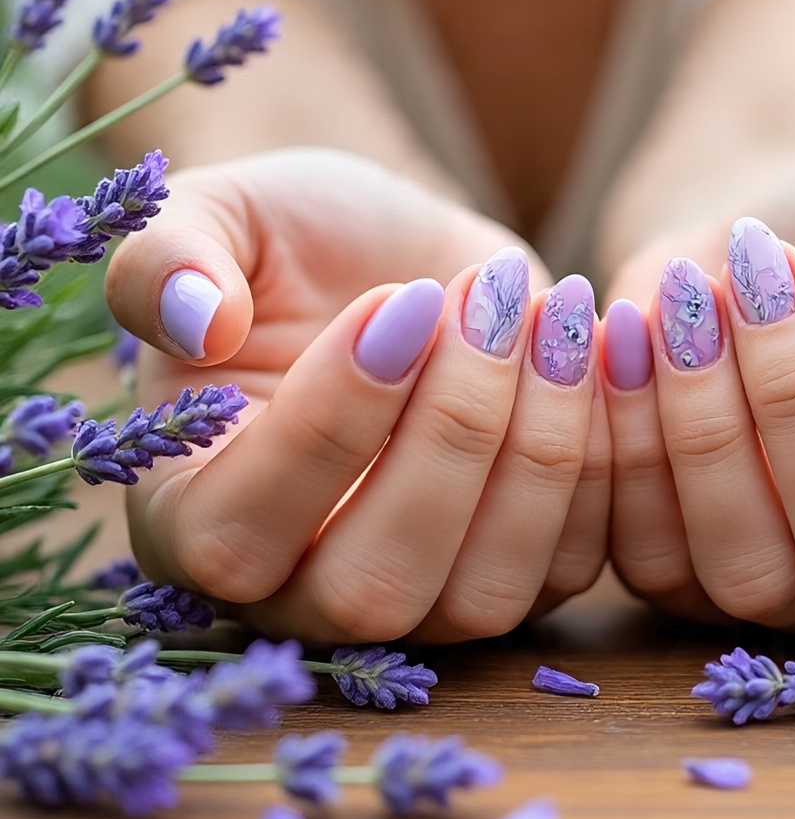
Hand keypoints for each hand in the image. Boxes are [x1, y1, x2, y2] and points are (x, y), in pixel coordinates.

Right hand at [105, 147, 609, 642]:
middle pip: (373, 587)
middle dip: (449, 433)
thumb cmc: (301, 245)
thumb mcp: (225, 217)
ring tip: (544, 310)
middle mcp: (300, 590)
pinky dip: (601, 452)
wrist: (413, 258)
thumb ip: (169, 260)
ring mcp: (421, 601)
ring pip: (485, 590)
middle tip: (483, 301)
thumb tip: (192, 321)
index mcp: (192, 519)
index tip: (397, 300)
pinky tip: (589, 344)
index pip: (238, 534)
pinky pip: (575, 560)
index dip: (328, 423)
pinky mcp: (521, 575)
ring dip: (536, 443)